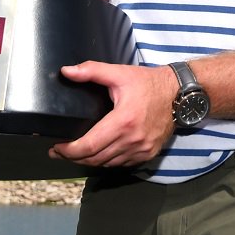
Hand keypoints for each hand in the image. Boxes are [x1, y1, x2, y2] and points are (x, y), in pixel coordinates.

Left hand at [49, 61, 176, 167]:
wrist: (178, 94)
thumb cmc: (148, 84)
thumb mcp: (119, 73)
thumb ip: (92, 71)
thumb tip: (66, 71)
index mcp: (123, 121)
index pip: (89, 145)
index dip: (69, 150)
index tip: (56, 147)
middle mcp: (132, 139)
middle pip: (95, 159)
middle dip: (73, 157)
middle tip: (59, 152)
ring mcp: (141, 149)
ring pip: (107, 164)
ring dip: (89, 161)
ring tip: (75, 154)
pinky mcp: (147, 154)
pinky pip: (121, 164)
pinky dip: (107, 161)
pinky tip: (98, 155)